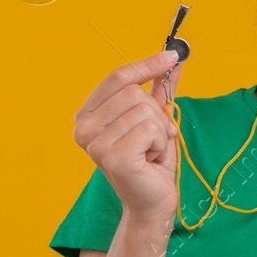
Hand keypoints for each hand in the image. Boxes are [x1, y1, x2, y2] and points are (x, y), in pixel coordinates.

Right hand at [73, 51, 182, 225]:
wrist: (153, 201)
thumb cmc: (151, 162)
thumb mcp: (155, 119)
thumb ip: (159, 90)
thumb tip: (172, 59)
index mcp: (87, 115)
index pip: (117, 77)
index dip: (146, 64)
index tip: (172, 55)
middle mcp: (83, 127)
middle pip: (134, 92)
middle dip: (157, 113)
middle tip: (156, 137)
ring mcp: (94, 143)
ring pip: (144, 110)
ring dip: (159, 132)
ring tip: (150, 151)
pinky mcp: (112, 157)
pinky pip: (150, 129)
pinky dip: (159, 144)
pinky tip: (150, 160)